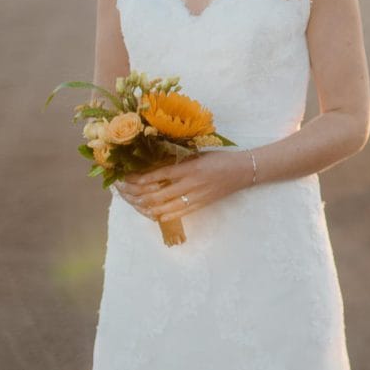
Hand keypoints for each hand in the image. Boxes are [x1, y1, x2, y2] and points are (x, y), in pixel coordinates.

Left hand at [114, 152, 254, 222]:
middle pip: (158, 193)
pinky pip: (178, 213)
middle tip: (126, 193)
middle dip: (139, 194)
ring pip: (166, 206)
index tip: (127, 177)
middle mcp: (192, 182)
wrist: (242, 171)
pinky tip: (154, 213)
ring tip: (136, 204)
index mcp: (190, 166)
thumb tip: (156, 163)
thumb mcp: (199, 154)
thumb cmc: (220, 159)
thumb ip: (180, 160)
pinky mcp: (201, 204)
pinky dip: (164, 214)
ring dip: (148, 206)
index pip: (160, 174)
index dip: (141, 178)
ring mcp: (196, 196)